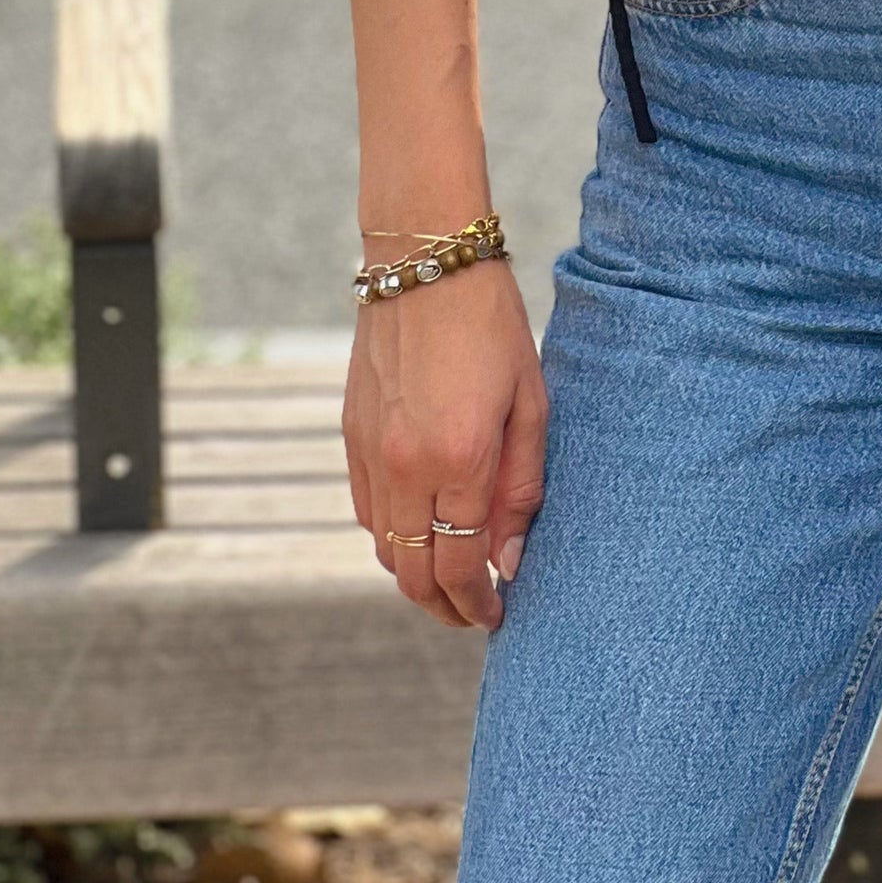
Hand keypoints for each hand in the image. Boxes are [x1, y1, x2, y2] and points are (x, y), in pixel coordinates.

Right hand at [342, 257, 547, 631]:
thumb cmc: (493, 328)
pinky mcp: (350, 435)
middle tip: (474, 614)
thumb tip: (510, 561)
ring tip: (452, 578)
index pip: (461, 565)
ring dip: (415, 576)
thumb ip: (521, 487)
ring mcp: (369, 452)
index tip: (498, 617)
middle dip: (444, 606)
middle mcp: (405, 465)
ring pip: (384, 548)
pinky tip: (420, 530)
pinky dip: (390, 536)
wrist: (425, 264)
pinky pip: (365, 510)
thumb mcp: (531, 403)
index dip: (478, 603)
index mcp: (459, 459)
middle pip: (413, 572)